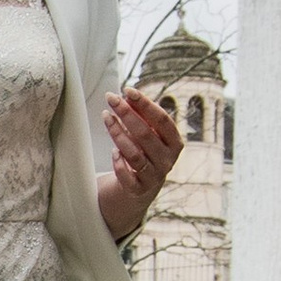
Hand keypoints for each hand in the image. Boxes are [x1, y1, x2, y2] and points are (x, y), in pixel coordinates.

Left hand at [97, 87, 180, 243]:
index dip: (145, 104)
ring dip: (118, 133)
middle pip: (146, 134)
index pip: (162, 120)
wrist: (141, 189)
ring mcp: (154, 176)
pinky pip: (127, 176)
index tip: (128, 90)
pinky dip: (119, 163)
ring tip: (106, 117)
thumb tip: (128, 95)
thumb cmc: (145, 153)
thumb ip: (142, 117)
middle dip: (127, 114)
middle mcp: (167, 160)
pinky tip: (113, 151)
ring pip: (134, 154)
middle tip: (111, 98)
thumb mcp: (148, 135)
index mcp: (175, 143)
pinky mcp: (138, 190)